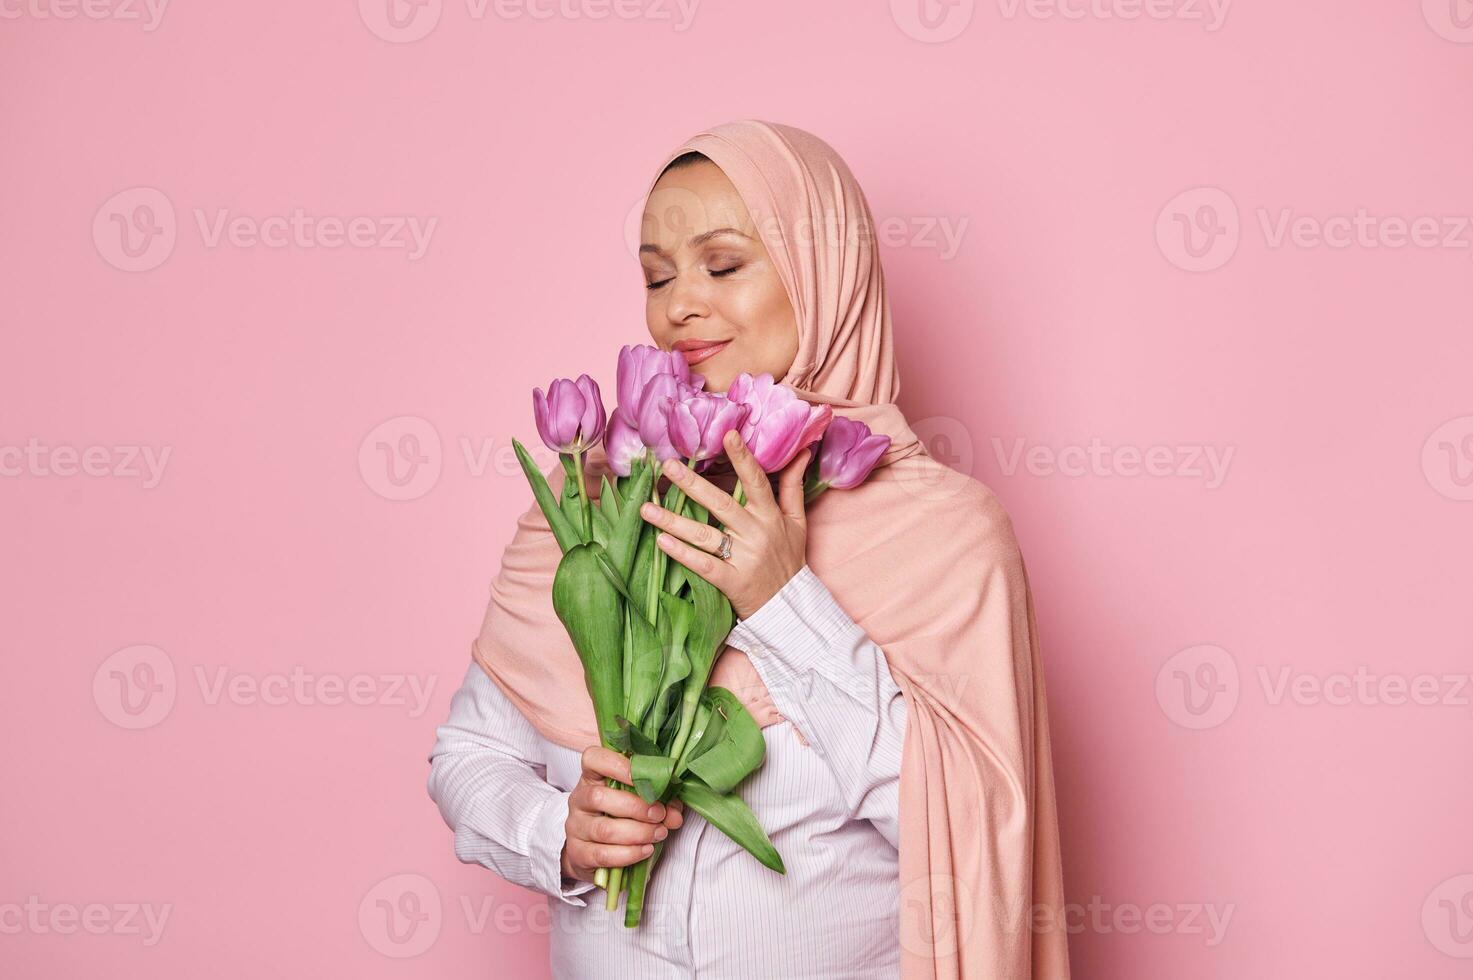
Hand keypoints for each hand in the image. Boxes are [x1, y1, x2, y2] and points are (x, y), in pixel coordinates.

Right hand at [561, 746, 683, 884]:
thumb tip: (675, 815)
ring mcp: (575, 827)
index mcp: (592, 777)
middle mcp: (579, 799)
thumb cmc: (621, 816)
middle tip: (660, 814)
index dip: (619, 765)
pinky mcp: (578, 853)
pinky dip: (629, 854)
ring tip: (659, 833)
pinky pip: (603, 854)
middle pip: (599, 797)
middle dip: (637, 807)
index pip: (593, 759)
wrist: (595, 850)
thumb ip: (661, 802)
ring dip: (638, 833)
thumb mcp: (640, 801)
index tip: (645, 777)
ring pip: (604, 829)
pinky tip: (646, 850)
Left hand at [641, 430, 810, 619]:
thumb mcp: (797, 522)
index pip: (756, 481)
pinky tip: (661, 542)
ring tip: (646, 508)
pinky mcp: (732, 582)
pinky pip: (704, 566)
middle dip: (693, 485)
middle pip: (721, 505)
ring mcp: (743, 559)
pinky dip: (683, 554)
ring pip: (705, 535)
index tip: (727, 434)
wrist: (791, 608)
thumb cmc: (790, 560)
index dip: (742, 458)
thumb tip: (801, 452)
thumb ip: (793, 486)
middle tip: (668, 466)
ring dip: (673, 521)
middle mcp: (756, 534)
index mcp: (770, 516)